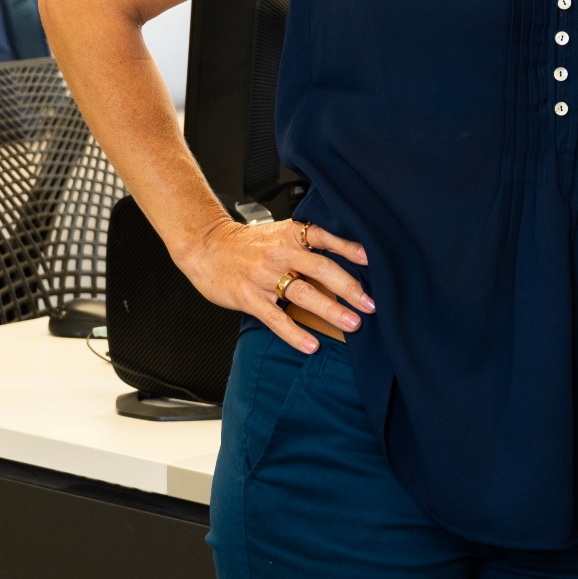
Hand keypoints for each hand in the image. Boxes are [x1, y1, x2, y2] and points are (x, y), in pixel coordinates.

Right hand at [172, 214, 370, 353]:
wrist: (205, 246)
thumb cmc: (248, 243)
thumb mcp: (280, 234)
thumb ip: (308, 244)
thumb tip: (348, 257)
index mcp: (291, 235)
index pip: (325, 238)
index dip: (349, 248)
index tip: (372, 260)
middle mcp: (280, 253)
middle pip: (321, 269)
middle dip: (349, 288)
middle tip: (371, 304)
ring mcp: (264, 276)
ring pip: (303, 293)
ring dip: (330, 310)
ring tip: (352, 323)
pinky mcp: (248, 297)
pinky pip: (275, 318)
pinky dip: (294, 333)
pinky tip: (311, 344)